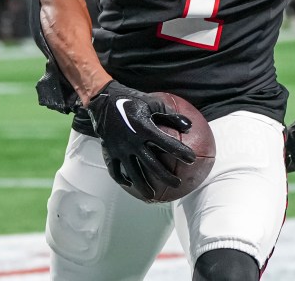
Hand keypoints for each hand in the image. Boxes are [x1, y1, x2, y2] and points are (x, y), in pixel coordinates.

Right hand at [86, 81, 195, 197]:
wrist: (103, 100)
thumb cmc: (130, 99)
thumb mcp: (152, 102)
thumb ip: (171, 114)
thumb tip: (189, 125)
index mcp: (144, 128)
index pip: (167, 143)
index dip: (180, 152)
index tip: (192, 159)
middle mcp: (132, 141)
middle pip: (152, 164)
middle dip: (166, 176)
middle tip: (177, 184)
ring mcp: (120, 149)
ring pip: (133, 172)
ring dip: (143, 186)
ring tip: (152, 196)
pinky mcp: (109, 151)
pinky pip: (115, 170)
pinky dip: (122, 179)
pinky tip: (129, 184)